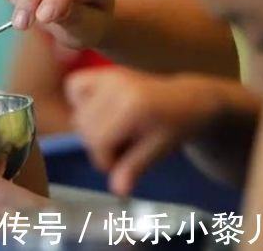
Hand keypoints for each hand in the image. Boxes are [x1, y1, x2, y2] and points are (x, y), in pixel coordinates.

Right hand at [67, 68, 224, 195]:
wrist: (188, 100)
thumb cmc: (176, 127)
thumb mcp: (159, 150)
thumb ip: (134, 168)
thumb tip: (117, 191)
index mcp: (133, 106)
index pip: (99, 140)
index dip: (105, 160)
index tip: (119, 166)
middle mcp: (116, 86)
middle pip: (84, 127)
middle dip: (98, 146)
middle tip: (120, 149)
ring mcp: (108, 75)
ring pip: (77, 111)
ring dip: (89, 128)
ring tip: (113, 131)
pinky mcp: (102, 71)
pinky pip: (74, 86)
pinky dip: (79, 101)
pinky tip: (98, 110)